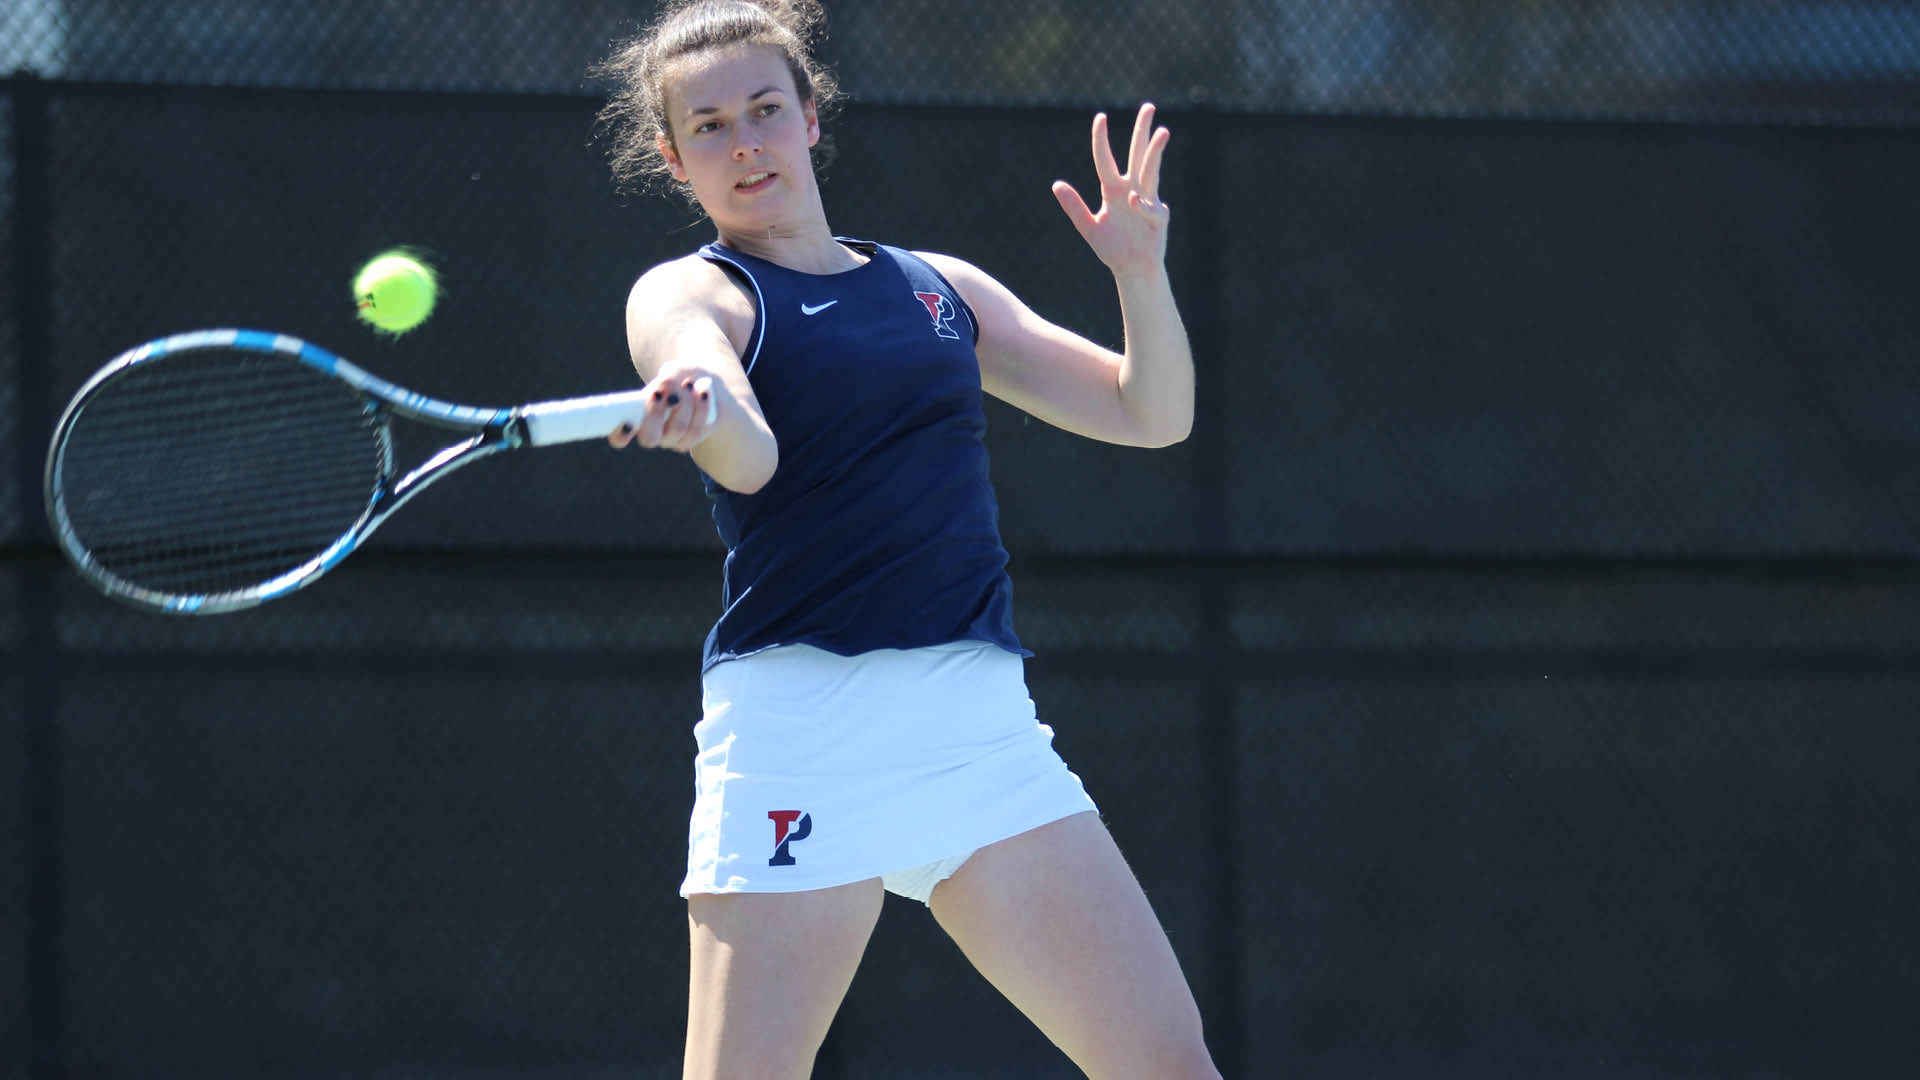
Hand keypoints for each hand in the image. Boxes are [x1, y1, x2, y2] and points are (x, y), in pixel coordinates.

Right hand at [607, 366, 719, 452]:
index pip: (619, 437)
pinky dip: (701, 408)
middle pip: (649, 439)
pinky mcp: (692, 439)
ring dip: (684, 405)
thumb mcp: (673, 372)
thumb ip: (668, 378)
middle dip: (656, 415)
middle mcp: (651, 433)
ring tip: (689, 384)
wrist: (705, 384)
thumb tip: (667, 387)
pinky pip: (696, 430)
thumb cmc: (680, 378)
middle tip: (662, 393)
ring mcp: (671, 440)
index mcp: (634, 418)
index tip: (627, 423)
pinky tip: (704, 391)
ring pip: (676, 430)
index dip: (620, 435)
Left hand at [1052, 103, 1171, 278]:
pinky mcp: (1158, 216)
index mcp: (1112, 189)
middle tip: (1148, 107)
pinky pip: (1150, 206)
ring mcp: (1147, 200)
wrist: (1132, 270)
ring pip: (1151, 170)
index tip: (1100, 117)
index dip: (1101, 139)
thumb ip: (1074, 207)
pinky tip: (1133, 201)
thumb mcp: (1088, 228)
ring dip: (1155, 152)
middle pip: (1137, 154)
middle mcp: (1131, 189)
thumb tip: (1056, 184)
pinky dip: (1142, 204)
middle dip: (1142, 131)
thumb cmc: (1112, 248)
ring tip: (1162, 131)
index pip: (1105, 159)